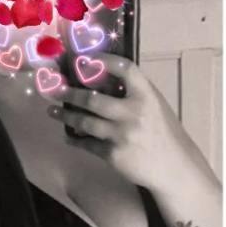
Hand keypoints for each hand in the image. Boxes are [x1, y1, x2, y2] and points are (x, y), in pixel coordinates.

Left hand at [45, 53, 187, 190]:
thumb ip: (134, 94)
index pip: (124, 69)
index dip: (103, 61)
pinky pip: (88, 144)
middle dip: (69, 93)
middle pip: (92, 99)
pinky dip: (76, 139)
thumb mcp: (155, 106)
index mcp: (147, 95)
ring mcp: (122, 135)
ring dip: (65, 115)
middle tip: (54, 89)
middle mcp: (133, 112)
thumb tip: (101, 80)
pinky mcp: (113, 155)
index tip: (84, 59)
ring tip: (51, 111)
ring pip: (84, 122)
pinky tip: (68, 136)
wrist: (174, 167)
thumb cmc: (163, 133)